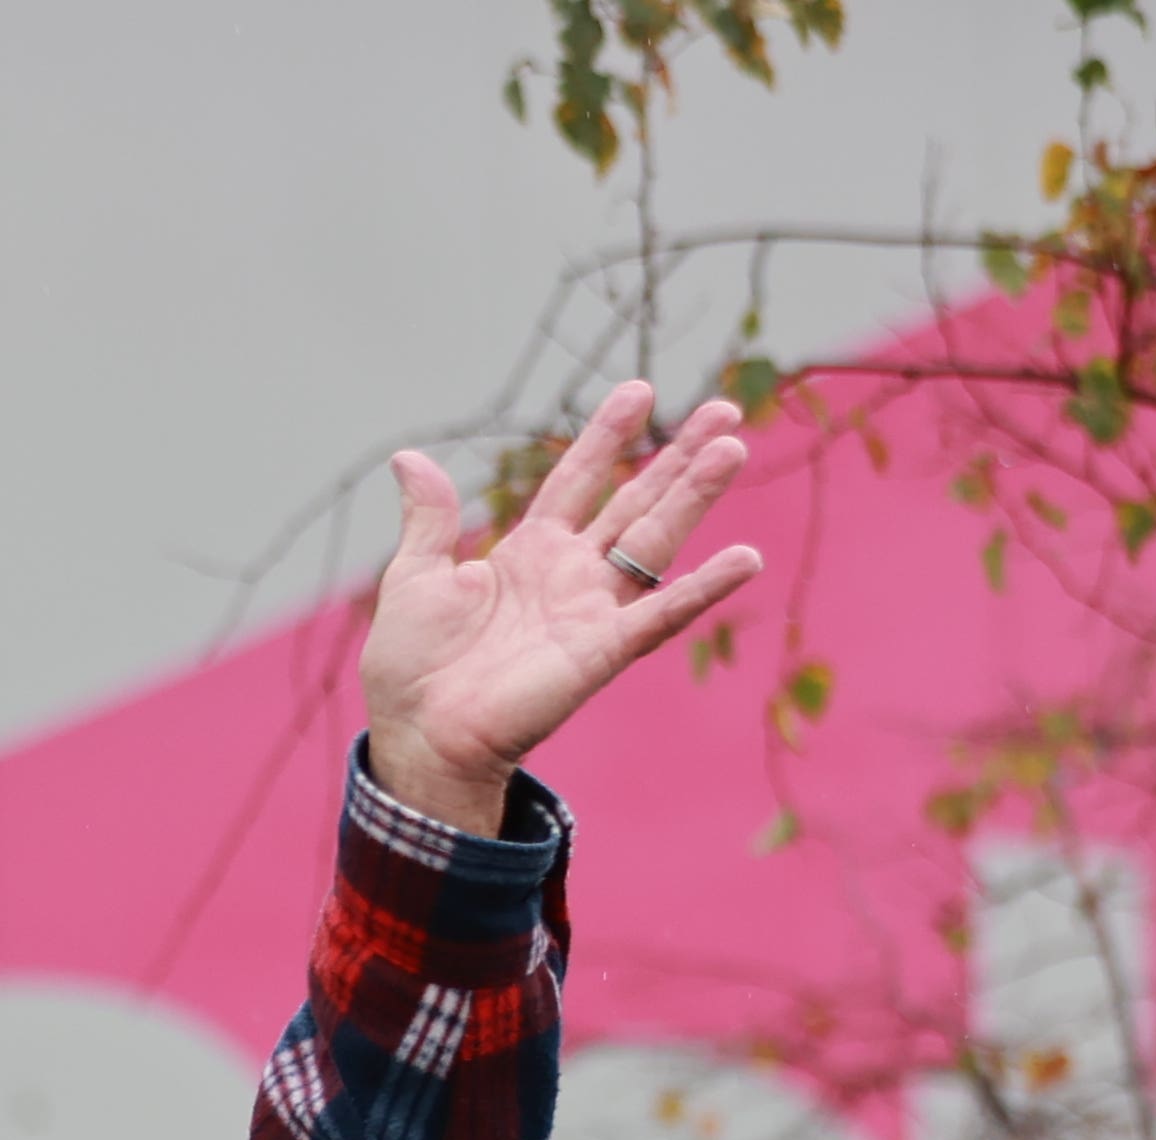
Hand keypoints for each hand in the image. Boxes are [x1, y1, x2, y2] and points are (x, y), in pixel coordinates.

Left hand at [362, 379, 762, 832]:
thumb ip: (429, 518)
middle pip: (636, 501)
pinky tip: (746, 559)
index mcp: (528, 552)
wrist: (417, 735)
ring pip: (656, 541)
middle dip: (679, 456)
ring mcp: (592, 611)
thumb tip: (409, 458)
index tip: (640, 389)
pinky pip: (662, 615)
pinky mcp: (603, 652)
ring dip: (695, 495)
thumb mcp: (414, 577)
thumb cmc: (411, 668)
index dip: (607, 437)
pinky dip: (704, 589)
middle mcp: (570, 575)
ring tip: (732, 447)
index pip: (577, 480)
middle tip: (726, 408)